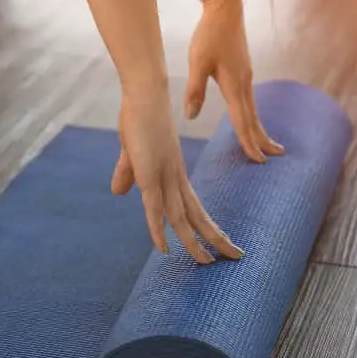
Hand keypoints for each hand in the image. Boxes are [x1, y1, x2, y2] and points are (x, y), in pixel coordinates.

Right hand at [110, 88, 243, 263]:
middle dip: (217, 238)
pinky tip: (165, 248)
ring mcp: (163, 178)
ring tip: (208, 263)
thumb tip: (119, 192)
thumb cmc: (140, 117)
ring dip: (194, 242)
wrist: (144, 94)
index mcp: (175, 174)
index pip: (195, 207)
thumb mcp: (132, 152)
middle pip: (199, 216)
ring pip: (182, 218)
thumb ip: (127, 173)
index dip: (208, 227)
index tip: (223, 242)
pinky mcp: (148, 175)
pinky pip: (154, 209)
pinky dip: (159, 230)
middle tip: (237, 257)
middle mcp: (175, 179)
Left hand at [184, 0, 283, 162]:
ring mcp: (246, 76)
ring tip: (268, 142)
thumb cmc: (209, 35)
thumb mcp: (197, 62)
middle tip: (274, 156)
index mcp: (234, 85)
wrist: (225, 10)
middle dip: (262, 139)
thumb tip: (191, 116)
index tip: (258, 160)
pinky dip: (253, 113)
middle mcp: (244, 84)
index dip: (249, 142)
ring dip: (260, 127)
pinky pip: (250, 99)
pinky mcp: (244, 70)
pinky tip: (250, 116)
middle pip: (254, 118)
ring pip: (254, 109)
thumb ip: (195, 90)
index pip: (243, 121)